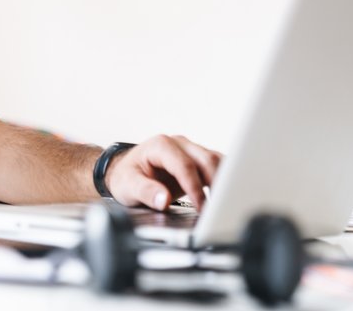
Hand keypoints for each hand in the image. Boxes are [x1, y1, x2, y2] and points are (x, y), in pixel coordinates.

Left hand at [106, 135, 221, 210]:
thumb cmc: (126, 177)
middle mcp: (178, 144)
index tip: (201, 207)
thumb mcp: (128, 186)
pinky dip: (225, 179)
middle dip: (216, 184)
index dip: (194, 187)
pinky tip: (227, 195)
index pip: (184, 165)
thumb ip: (146, 192)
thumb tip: (164, 200)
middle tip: (219, 209)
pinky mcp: (198, 159)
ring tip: (226, 204)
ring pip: (216, 161)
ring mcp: (190, 150)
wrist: (125, 173)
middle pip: (206, 160)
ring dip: (224, 181)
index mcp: (161, 145)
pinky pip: (217, 165)